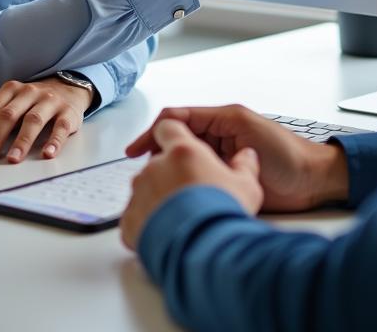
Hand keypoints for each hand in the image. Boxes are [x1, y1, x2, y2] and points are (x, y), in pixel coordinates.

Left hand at [0, 77, 92, 162]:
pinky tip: (47, 154)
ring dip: (22, 141)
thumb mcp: (11, 105)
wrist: (69, 88)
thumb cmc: (34, 102)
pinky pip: (61, 126)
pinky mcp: (69, 112)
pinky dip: (54, 141)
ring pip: (34, 120)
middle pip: (9, 115)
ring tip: (12, 159)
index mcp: (12, 90)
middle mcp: (30, 92)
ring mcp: (51, 101)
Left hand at [119, 118, 263, 249]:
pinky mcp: (129, 220)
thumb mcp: (247, 185)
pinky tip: (166, 234)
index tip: (176, 144)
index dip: (173, 133)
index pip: (168, 126)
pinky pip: (136, 216)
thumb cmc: (223, 214)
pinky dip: (148, 222)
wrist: (202, 251)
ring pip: (146, 188)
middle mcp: (155, 167)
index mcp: (182, 151)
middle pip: (158, 161)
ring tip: (180, 218)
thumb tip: (247, 155)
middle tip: (189, 194)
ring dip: (158, 197)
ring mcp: (139, 193)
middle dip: (170, 173)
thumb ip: (244, 165)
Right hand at [125, 105, 348, 213]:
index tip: (134, 151)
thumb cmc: (288, 152)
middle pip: (176, 144)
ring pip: (183, 166)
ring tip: (157, 190)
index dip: (152, 133)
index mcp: (221, 120)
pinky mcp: (225, 184)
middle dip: (158, 157)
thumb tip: (176, 131)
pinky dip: (184, 189)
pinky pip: (197, 184)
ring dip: (169, 175)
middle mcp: (218, 140)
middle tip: (147, 177)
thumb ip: (213, 124)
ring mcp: (221, 162)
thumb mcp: (245, 127)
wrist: (313, 182)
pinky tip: (177, 200)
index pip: (177, 119)